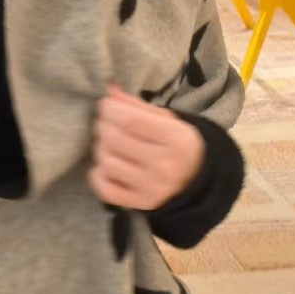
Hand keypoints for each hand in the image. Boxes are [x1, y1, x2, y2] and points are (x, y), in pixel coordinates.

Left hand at [89, 85, 204, 211]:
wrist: (196, 179)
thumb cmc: (176, 143)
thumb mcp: (166, 119)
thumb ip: (136, 106)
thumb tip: (109, 89)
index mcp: (176, 139)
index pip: (130, 121)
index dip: (110, 109)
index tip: (106, 105)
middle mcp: (165, 166)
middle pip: (115, 140)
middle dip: (103, 126)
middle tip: (106, 123)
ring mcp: (152, 188)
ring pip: (107, 163)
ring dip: (101, 149)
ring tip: (109, 144)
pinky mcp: (140, 204)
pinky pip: (105, 189)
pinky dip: (98, 175)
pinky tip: (107, 166)